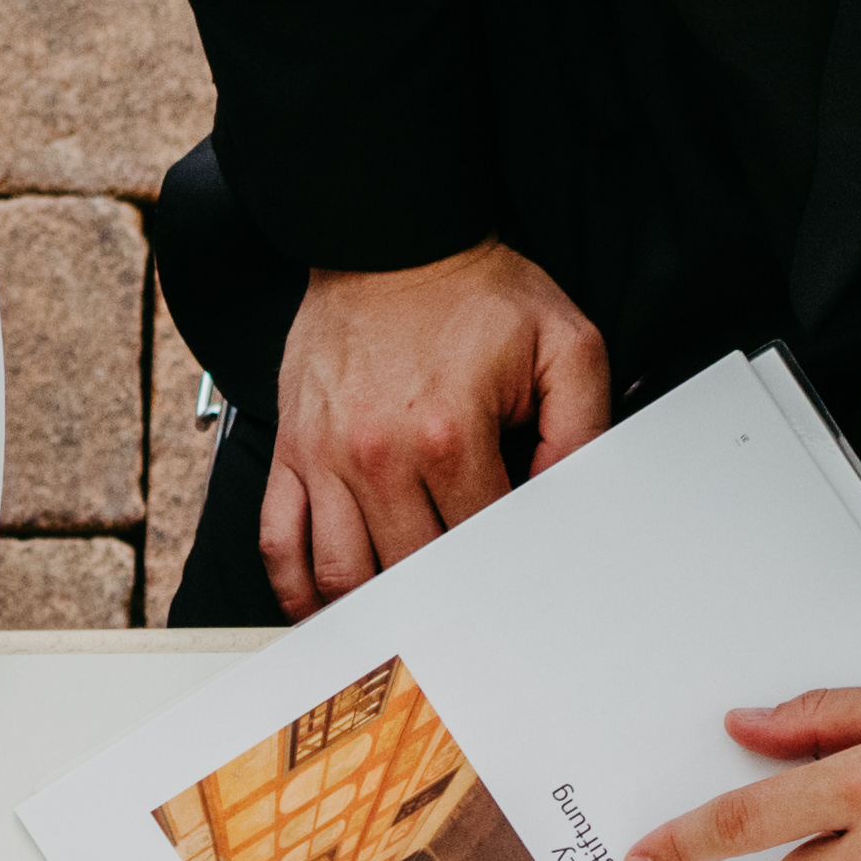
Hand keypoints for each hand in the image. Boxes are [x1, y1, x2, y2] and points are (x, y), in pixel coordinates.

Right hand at [263, 244, 613, 616]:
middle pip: (412, 571)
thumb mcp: (563, 343)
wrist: (386, 237)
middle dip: (442, 599)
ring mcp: (326, 457)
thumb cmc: (474, 292)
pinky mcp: (291, 451)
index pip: (482, 541)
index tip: (517, 587)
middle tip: (467, 621)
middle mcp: (380, 455)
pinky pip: (279, 541)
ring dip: (372, 608)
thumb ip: (581, 429)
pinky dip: (296, 588)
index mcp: (451, 433)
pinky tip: (322, 607)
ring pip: (343, 574)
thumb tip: (571, 505)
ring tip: (401, 622)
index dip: (505, 570)